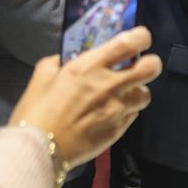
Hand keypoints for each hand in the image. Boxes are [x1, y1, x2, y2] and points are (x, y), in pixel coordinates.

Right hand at [8, 27, 162, 164]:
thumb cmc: (36, 111)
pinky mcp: (118, 130)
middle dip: (150, 63)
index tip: (140, 39)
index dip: (141, 37)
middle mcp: (109, 85)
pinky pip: (134, 114)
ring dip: (137, 91)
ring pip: (146, 94)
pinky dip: (127, 110)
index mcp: (89, 67)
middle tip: (140, 65)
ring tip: (123, 93)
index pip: (130, 43)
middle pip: (151, 68)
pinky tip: (111, 112)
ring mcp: (117, 109)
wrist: (39, 150)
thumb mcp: (41, 77)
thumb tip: (66, 59)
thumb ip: (57, 63)